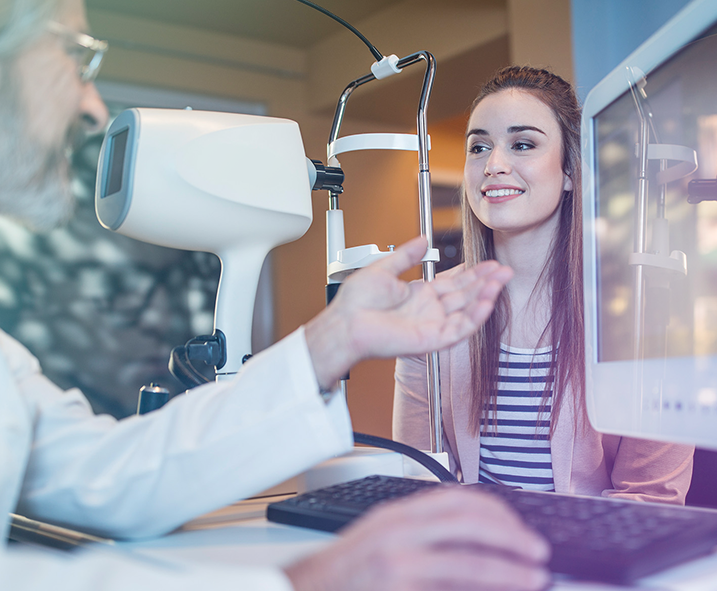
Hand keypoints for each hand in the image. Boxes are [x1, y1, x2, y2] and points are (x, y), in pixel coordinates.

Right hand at [284, 486, 549, 590]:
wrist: (309, 590)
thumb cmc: (348, 571)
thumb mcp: (385, 539)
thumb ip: (424, 533)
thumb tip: (473, 539)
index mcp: (399, 512)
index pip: (457, 498)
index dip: (496, 510)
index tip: (519, 526)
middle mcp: (399, 529)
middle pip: (468, 521)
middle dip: (510, 534)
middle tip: (538, 550)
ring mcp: (398, 558)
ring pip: (467, 557)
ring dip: (507, 568)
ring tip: (534, 576)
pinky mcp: (398, 584)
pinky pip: (451, 584)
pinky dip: (480, 588)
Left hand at [305, 236, 511, 388]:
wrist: (346, 323)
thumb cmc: (356, 302)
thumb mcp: (383, 268)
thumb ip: (406, 255)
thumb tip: (422, 239)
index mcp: (419, 294)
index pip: (453, 283)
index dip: (472, 273)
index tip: (487, 263)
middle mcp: (429, 310)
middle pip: (465, 295)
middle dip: (486, 282)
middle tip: (504, 269)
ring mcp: (432, 325)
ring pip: (467, 311)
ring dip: (485, 296)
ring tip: (501, 280)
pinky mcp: (431, 340)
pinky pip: (459, 329)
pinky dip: (475, 317)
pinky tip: (487, 301)